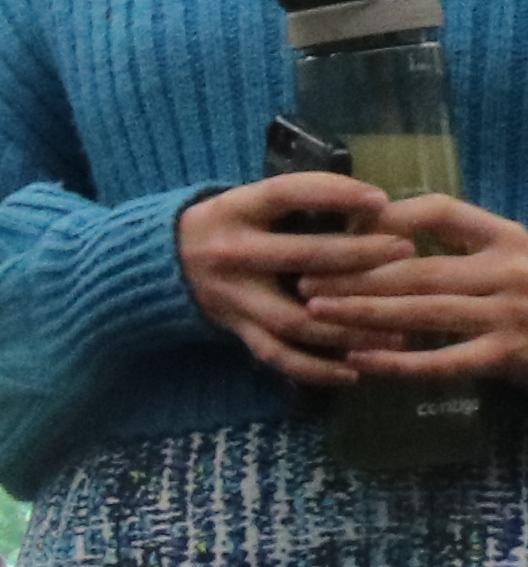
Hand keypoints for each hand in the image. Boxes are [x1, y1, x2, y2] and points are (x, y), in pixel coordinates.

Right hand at [179, 173, 413, 385]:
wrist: (161, 263)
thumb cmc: (227, 225)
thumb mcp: (248, 203)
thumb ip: (298, 205)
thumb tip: (374, 208)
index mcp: (235, 210)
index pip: (287, 194)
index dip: (335, 194)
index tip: (381, 200)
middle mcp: (231, 253)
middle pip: (303, 257)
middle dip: (360, 255)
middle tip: (405, 251)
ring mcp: (232, 296)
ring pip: (297, 318)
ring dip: (350, 327)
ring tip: (397, 328)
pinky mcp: (236, 329)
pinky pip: (278, 355)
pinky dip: (316, 369)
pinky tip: (355, 372)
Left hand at [318, 191, 527, 379]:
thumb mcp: (514, 258)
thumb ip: (467, 247)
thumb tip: (386, 233)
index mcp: (510, 237)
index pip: (441, 211)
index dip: (389, 216)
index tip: (345, 229)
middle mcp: (509, 270)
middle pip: (418, 267)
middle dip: (355, 273)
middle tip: (304, 277)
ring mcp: (509, 315)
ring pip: (422, 311)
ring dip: (363, 311)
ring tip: (315, 310)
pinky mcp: (506, 357)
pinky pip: (441, 361)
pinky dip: (396, 361)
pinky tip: (357, 359)